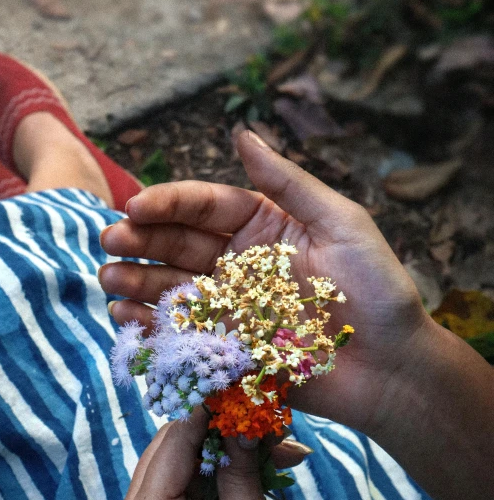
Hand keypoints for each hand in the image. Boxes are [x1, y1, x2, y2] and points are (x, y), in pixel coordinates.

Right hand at [99, 130, 428, 436]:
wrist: (391, 367)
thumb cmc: (376, 290)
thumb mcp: (340, 223)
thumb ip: (288, 183)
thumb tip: (241, 132)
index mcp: (263, 226)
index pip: (205, 206)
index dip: (169, 204)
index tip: (136, 206)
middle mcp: (239, 263)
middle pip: (179, 244)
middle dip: (142, 240)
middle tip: (109, 240)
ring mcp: (231, 306)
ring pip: (173, 286)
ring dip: (136, 281)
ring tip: (108, 279)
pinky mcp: (228, 347)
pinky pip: (182, 332)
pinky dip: (151, 325)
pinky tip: (125, 317)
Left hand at [108, 411, 285, 499]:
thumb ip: (242, 477)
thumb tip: (244, 426)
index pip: (175, 441)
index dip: (208, 410)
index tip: (239, 382)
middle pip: (173, 449)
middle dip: (220, 432)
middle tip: (266, 421)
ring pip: (179, 465)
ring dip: (221, 454)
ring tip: (272, 446)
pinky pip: (181, 489)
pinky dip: (214, 478)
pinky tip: (252, 469)